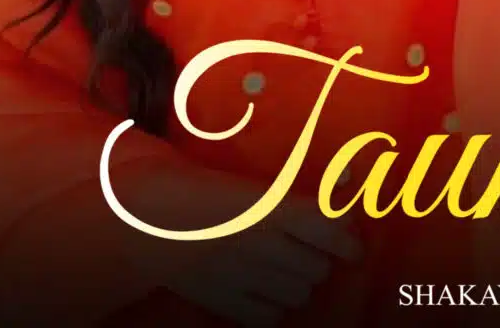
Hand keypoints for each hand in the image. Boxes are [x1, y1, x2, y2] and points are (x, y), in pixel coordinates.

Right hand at [124, 182, 361, 326]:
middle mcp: (263, 244)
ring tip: (288, 267)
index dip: (347, 238)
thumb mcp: (249, 184)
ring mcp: (244, 277)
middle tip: (312, 248)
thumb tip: (339, 195)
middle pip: (318, 267)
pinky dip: (274, 307)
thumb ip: (288, 197)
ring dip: (300, 281)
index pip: (329, 228)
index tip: (352, 243)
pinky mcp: (224, 301)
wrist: (147, 217)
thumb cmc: (200, 187)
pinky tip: (265, 291)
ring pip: (300, 292)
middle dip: (321, 259)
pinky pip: (269, 316)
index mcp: (270, 206)